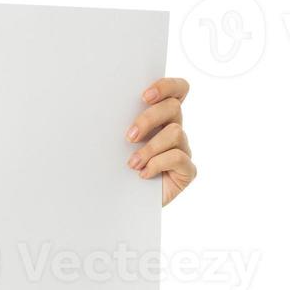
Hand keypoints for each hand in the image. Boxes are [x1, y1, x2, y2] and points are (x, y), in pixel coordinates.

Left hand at [125, 77, 196, 205]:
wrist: (121, 203)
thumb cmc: (117, 169)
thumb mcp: (115, 143)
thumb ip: (119, 123)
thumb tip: (102, 106)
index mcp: (160, 117)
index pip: (177, 90)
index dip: (165, 86)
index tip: (144, 96)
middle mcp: (174, 129)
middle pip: (173, 107)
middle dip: (149, 118)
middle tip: (129, 135)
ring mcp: (182, 149)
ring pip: (175, 133)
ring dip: (149, 148)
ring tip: (132, 164)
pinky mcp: (186, 170)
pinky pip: (179, 158)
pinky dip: (157, 164)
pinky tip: (143, 174)